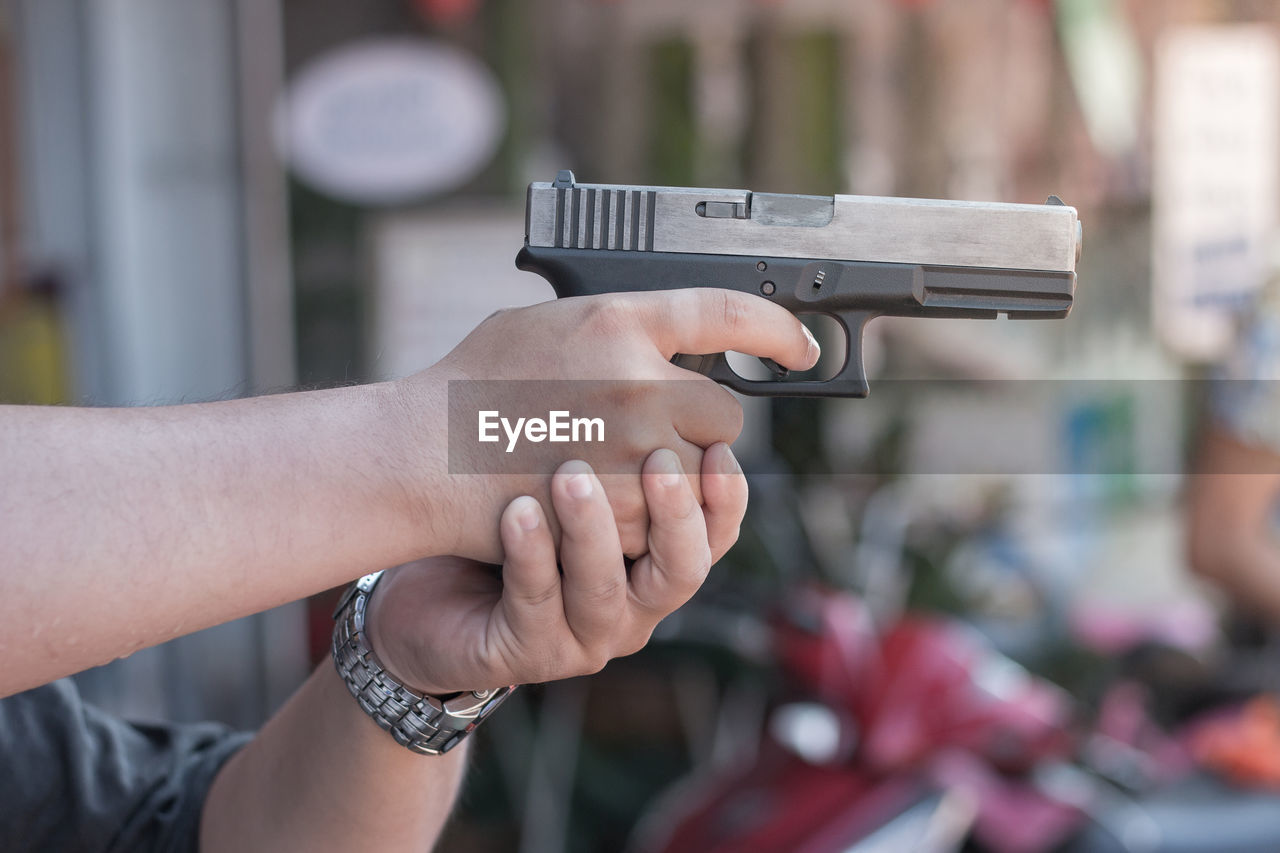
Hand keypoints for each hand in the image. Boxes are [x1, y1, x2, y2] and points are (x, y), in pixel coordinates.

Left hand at [364, 444, 745, 694]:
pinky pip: (536, 607)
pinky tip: (517, 511)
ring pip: (606, 594)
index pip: (717, 532)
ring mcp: (581, 633)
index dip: (725, 495)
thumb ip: (622, 425)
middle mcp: (633, 601)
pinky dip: (530, 556)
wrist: (430, 577)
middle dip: (675, 517)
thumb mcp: (572, 459)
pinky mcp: (525, 653)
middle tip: (656, 460)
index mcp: (656, 554)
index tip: (717, 445)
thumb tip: (665, 352)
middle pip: (684, 571)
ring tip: (570, 474)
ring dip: (592, 532)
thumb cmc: (509, 505)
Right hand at [393, 290, 815, 562]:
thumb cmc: (469, 387)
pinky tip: (598, 500)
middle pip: (725, 415)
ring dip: (672, 477)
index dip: (775, 331)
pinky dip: (644, 516)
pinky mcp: (622, 509)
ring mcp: (632, 450)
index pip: (726, 314)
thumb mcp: (543, 324)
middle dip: (698, 429)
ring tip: (612, 469)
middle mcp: (637, 382)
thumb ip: (612, 325)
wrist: (422, 456)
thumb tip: (663, 332)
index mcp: (616, 323)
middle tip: (648, 435)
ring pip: (700, 473)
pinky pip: (665, 517)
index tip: (798, 349)